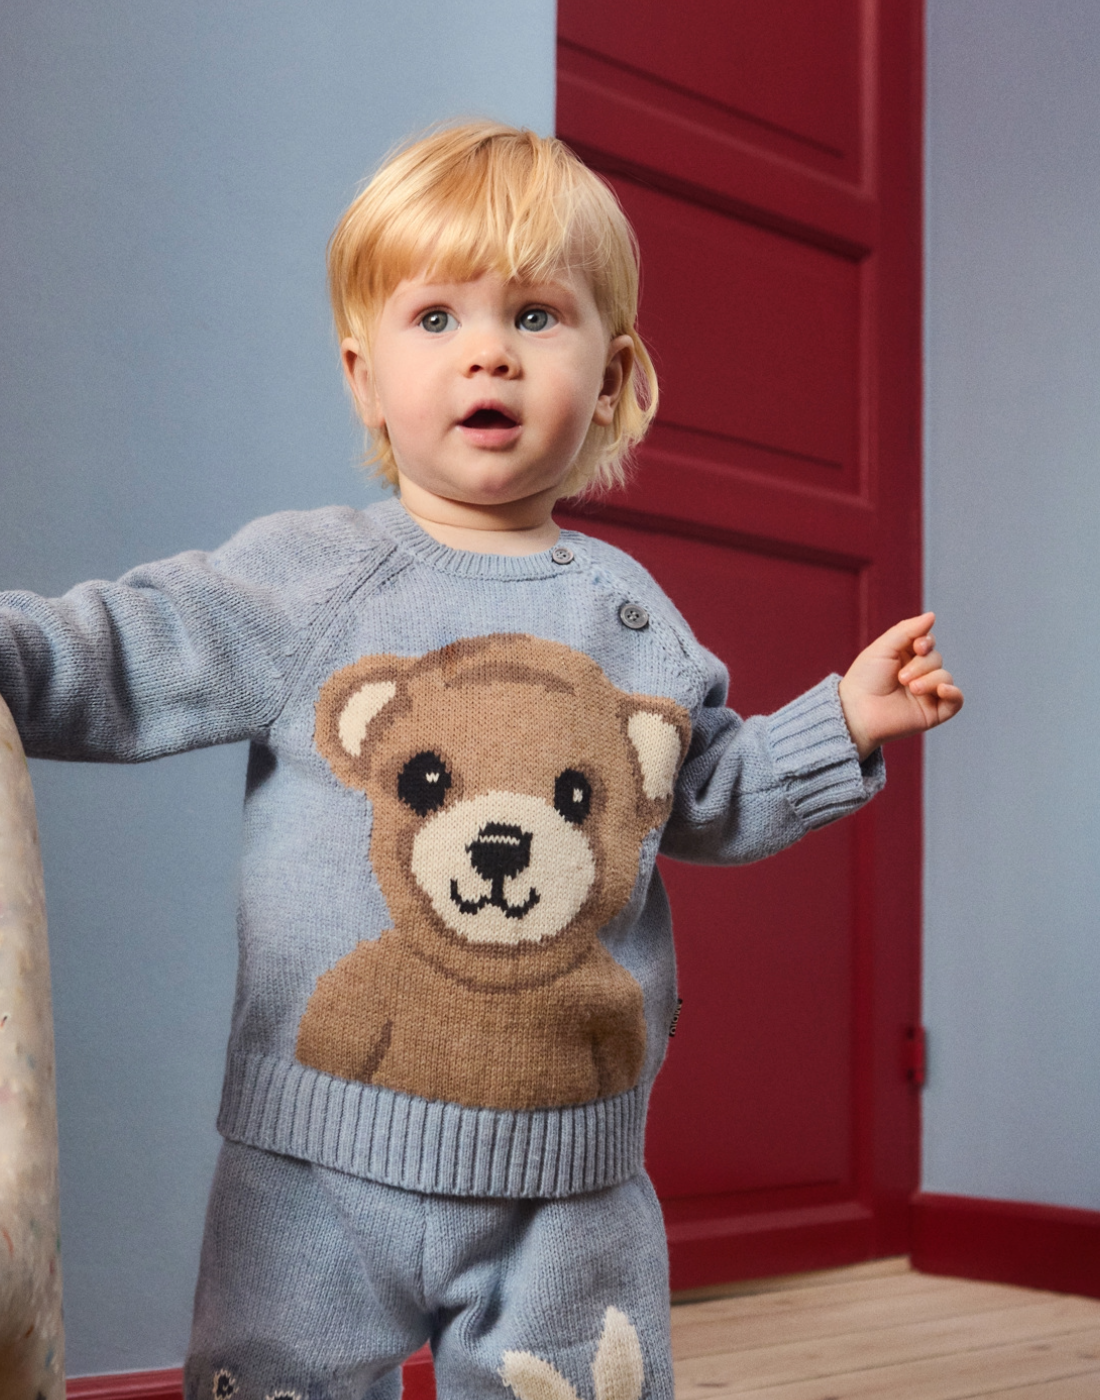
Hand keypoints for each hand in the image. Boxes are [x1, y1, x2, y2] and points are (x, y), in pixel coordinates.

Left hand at [837, 612, 962, 760]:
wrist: (857, 712)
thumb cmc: (865, 679)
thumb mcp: (884, 648)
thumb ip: (908, 630)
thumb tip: (932, 616)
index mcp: (905, 658)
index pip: (928, 643)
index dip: (927, 642)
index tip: (917, 647)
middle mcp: (918, 675)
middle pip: (936, 659)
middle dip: (921, 665)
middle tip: (901, 677)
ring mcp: (927, 694)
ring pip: (945, 678)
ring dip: (929, 680)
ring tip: (911, 688)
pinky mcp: (933, 713)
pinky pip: (956, 701)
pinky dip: (953, 693)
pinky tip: (942, 690)